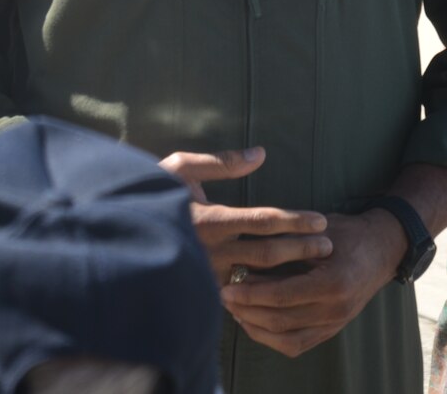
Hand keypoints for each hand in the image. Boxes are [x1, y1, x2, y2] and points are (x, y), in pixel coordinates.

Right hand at [159, 147, 332, 283]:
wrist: (117, 233)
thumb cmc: (151, 192)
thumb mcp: (181, 167)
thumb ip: (222, 163)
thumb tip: (261, 153)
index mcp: (211, 219)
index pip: (263, 221)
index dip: (295, 221)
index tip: (320, 220)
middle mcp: (211, 250)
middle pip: (268, 253)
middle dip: (302, 248)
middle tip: (329, 246)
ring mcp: (207, 273)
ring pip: (257, 277)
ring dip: (290, 271)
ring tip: (316, 264)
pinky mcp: (202, 288)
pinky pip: (240, 291)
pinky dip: (265, 289)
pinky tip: (287, 287)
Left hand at [219, 209, 404, 357]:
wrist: (383, 248)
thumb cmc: (348, 233)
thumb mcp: (318, 230)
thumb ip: (285, 243)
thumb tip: (244, 255)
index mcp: (333, 284)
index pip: (282, 296)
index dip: (250, 293)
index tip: (225, 286)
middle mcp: (336, 310)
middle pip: (280, 321)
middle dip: (247, 311)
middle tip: (222, 297)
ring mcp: (336, 324)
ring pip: (286, 339)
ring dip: (256, 327)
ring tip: (234, 310)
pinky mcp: (332, 330)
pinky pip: (297, 345)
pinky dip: (271, 337)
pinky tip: (254, 322)